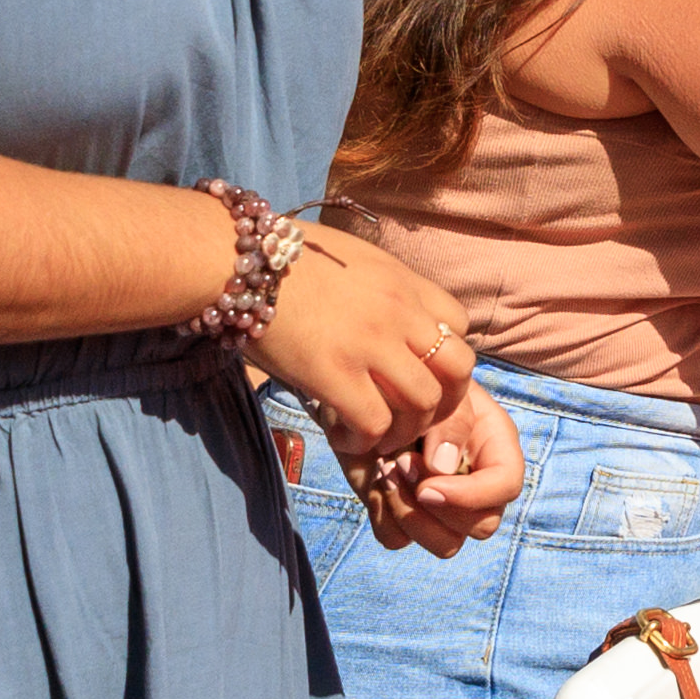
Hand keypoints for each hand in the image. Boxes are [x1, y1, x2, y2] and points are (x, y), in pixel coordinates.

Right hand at [244, 226, 475, 468]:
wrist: (239, 257)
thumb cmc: (285, 257)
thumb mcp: (353, 259)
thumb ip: (382, 288)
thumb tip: (388, 313)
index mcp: (403, 281)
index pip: (460, 325)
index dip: (446, 357)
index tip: (420, 373)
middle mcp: (398, 312)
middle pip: (458, 370)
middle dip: (443, 402)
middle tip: (412, 417)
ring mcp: (369, 344)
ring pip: (424, 404)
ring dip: (406, 429)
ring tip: (378, 435)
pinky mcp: (333, 373)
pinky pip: (375, 424)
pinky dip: (366, 441)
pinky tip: (345, 437)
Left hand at [330, 380, 525, 557]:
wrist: (372, 387)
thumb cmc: (416, 381)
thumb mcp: (442, 389)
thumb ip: (453, 422)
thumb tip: (444, 469)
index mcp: (495, 449)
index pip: (506, 486)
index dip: (473, 495)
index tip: (429, 485)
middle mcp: (476, 485)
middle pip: (481, 526)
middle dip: (437, 506)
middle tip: (399, 463)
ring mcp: (442, 507)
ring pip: (445, 544)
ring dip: (409, 514)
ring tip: (385, 473)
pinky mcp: (404, 516)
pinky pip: (398, 540)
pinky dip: (382, 516)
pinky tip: (374, 482)